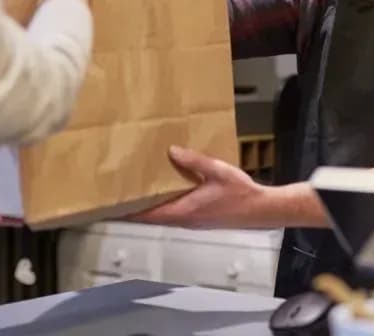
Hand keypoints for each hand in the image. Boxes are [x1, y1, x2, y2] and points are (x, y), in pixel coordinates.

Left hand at [127, 146, 270, 227]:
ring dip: (150, 206)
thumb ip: (194, 161)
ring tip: (138, 189)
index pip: (150, 215)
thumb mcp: (217, 171)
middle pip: (153, 216)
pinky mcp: (199, 218)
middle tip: (120, 193)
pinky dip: (164, 204)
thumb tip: (171, 151)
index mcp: (184, 210)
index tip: (112, 207)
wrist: (261, 210)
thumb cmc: (239, 192)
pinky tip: (166, 190)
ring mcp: (192, 221)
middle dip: (136, 208)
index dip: (130, 212)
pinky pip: (175, 212)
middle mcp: (184, 219)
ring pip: (164, 215)